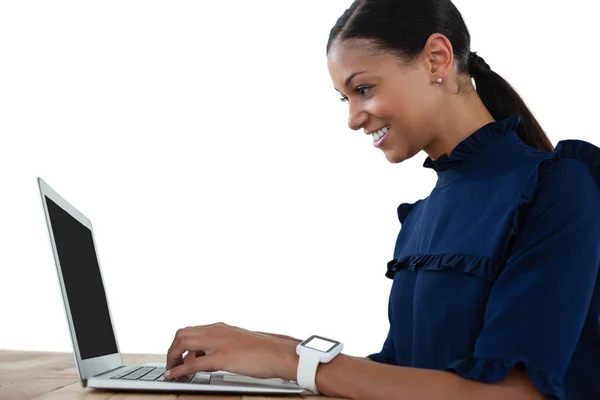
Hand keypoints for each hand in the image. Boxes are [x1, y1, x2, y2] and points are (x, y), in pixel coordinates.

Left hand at [164, 322, 298, 380]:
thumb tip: (205, 356)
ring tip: (172, 370)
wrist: (279, 353)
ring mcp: (218, 343)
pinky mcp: (222, 357)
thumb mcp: (237, 343)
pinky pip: (193, 363)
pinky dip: (179, 370)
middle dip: (171, 350)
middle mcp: (217, 331)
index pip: (190, 330)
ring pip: (184, 343)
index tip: (176, 355)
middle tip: (171, 364)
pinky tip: (174, 375)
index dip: (178, 343)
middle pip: (182, 334)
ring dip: (172, 357)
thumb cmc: (263, 351)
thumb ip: (221, 346)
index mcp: (221, 328)